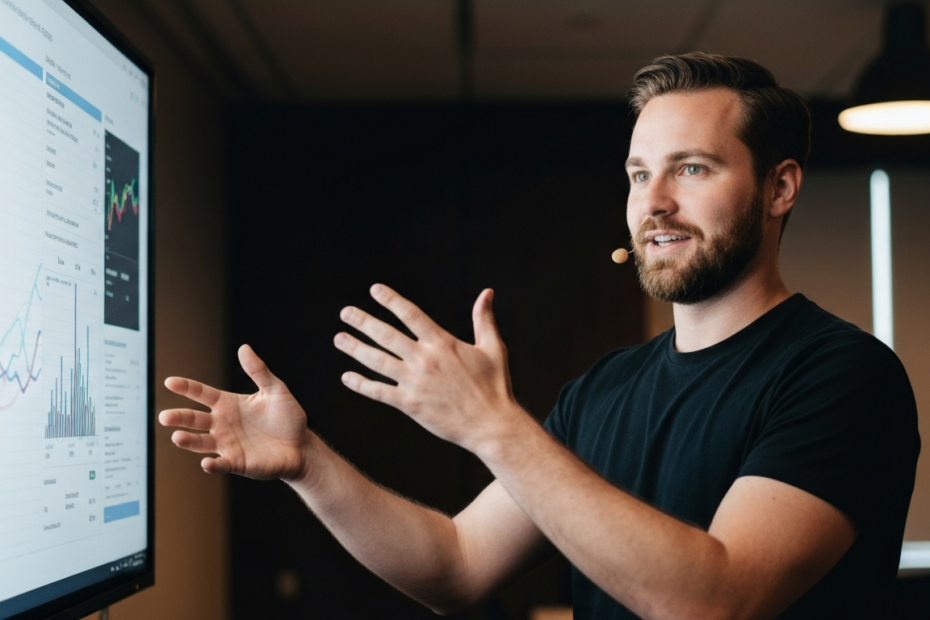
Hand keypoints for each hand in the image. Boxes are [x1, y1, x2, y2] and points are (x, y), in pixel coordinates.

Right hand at [158, 345, 311, 480]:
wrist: (302, 446)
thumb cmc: (287, 417)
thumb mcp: (276, 390)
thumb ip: (259, 371)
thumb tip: (244, 348)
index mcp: (228, 404)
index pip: (202, 394)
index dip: (186, 388)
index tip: (170, 382)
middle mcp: (222, 424)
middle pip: (194, 419)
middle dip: (179, 417)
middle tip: (164, 417)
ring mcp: (227, 444)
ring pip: (200, 443)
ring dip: (188, 441)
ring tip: (177, 437)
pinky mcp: (237, 463)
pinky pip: (221, 464)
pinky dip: (212, 465)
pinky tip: (207, 463)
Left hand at [334, 284, 524, 453]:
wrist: (491, 424)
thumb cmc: (495, 386)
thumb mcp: (493, 348)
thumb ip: (484, 319)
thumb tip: (487, 292)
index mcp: (443, 343)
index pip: (411, 315)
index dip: (391, 300)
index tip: (374, 290)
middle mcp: (425, 360)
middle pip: (387, 335)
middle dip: (363, 322)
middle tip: (346, 313)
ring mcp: (415, 382)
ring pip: (378, 361)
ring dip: (356, 349)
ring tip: (339, 338)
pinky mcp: (410, 404)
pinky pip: (379, 392)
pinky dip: (361, 384)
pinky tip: (347, 377)